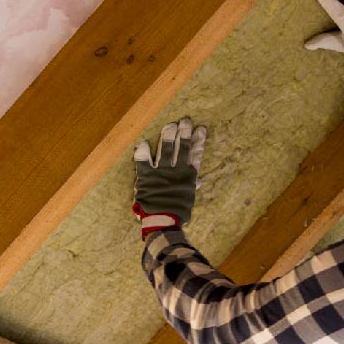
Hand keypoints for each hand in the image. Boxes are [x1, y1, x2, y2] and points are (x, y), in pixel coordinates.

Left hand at [133, 118, 205, 237]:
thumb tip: (199, 181)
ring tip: (171, 125)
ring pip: (166, 149)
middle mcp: (176, 171)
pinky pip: (143, 161)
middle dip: (184, 133)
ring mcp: (161, 172)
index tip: (200, 129)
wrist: (163, 222)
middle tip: (185, 121)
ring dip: (168, 136)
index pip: (195, 155)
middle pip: (182, 147)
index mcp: (188, 176)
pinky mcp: (147, 176)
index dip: (198, 141)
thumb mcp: (188, 199)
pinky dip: (143, 152)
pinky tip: (144, 143)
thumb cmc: (178, 213)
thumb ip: (192, 187)